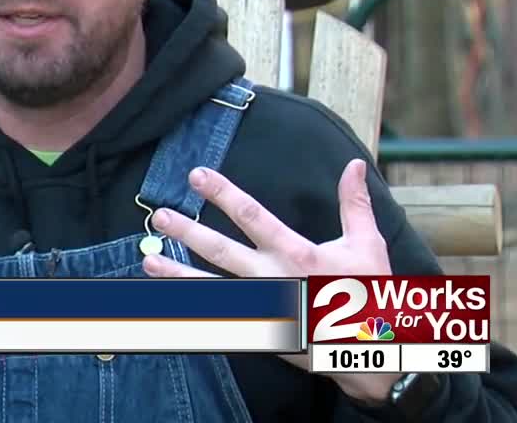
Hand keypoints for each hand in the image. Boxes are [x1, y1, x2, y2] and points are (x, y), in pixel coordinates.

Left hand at [140, 159, 399, 404]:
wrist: (369, 352)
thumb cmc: (369, 294)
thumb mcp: (367, 245)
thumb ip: (354, 204)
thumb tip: (354, 164)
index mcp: (297, 253)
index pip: (252, 215)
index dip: (222, 193)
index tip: (197, 175)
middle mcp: (273, 279)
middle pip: (221, 251)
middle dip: (188, 232)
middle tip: (160, 215)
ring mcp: (263, 308)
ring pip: (211, 289)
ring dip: (177, 274)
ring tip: (148, 260)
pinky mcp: (258, 330)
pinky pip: (217, 318)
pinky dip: (191, 310)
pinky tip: (166, 301)